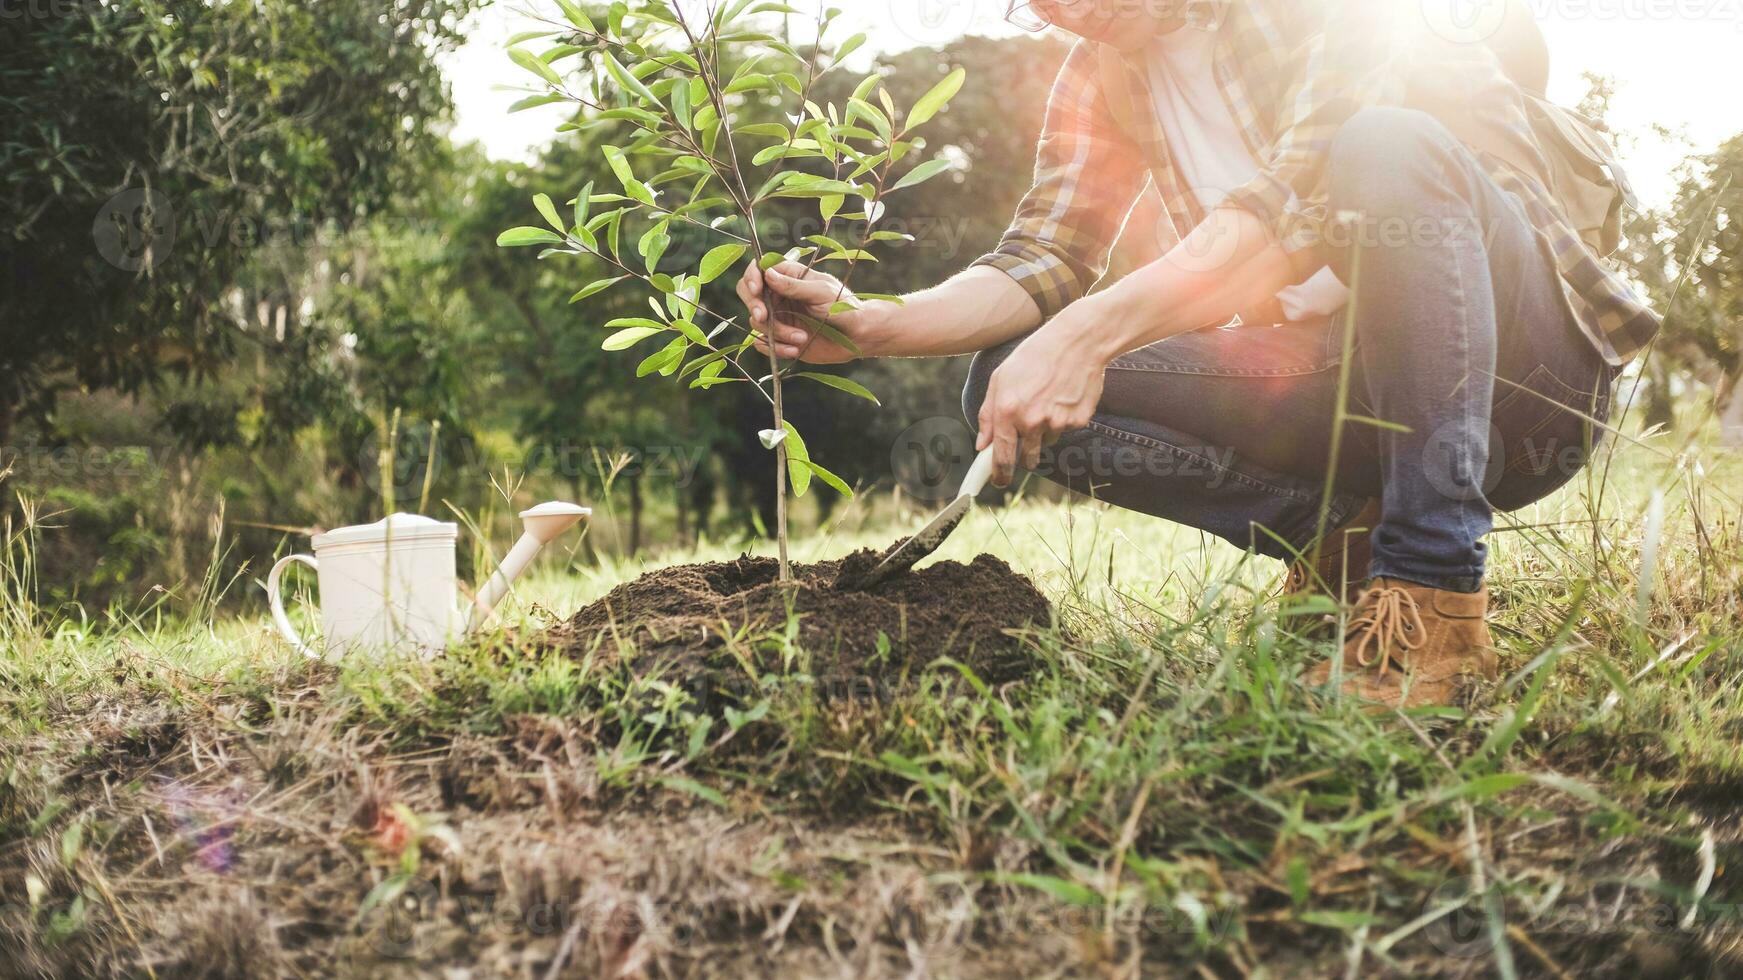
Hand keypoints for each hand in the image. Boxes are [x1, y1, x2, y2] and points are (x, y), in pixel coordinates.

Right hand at [736, 260, 877, 363]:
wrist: (857, 337)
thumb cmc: (844, 307)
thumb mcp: (820, 292)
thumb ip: (793, 285)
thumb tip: (768, 274)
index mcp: (790, 276)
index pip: (759, 269)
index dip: (752, 277)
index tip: (756, 289)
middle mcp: (780, 295)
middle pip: (748, 293)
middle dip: (753, 305)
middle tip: (763, 316)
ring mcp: (779, 317)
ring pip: (757, 322)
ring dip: (777, 332)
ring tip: (802, 338)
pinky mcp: (781, 338)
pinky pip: (764, 343)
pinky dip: (776, 348)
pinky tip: (795, 350)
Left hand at [976, 310, 1108, 486]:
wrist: (1077, 341)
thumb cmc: (1034, 357)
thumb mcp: (1001, 379)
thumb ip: (988, 414)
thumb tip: (982, 445)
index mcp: (1007, 411)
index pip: (1001, 457)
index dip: (999, 475)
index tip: (998, 482)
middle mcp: (1031, 421)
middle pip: (1027, 458)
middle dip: (1025, 455)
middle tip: (1028, 433)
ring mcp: (1056, 422)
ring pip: (1047, 441)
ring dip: (1044, 430)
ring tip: (1047, 398)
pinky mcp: (1078, 420)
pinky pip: (1066, 429)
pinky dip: (1063, 418)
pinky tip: (1064, 394)